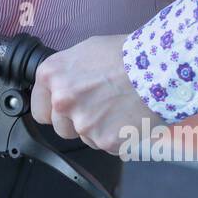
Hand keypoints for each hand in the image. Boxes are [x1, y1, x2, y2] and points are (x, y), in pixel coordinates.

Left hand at [31, 34, 160, 152]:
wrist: (158, 68)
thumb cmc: (125, 55)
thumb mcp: (84, 52)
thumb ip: (65, 74)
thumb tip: (59, 87)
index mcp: (52, 76)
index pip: (39, 109)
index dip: (54, 109)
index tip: (67, 108)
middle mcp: (63, 101)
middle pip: (61, 127)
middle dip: (77, 121)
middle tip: (99, 105)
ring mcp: (84, 123)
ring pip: (85, 137)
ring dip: (99, 128)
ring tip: (118, 107)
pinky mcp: (105, 140)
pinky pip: (107, 145)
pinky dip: (118, 136)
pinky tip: (128, 116)